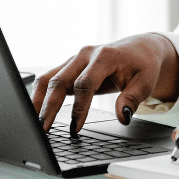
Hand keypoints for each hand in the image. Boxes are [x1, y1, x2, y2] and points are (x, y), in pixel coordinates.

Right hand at [32, 33, 178, 134]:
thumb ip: (133, 99)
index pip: (85, 84)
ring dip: (39, 100)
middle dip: (49, 106)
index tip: (75, 128)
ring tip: (33, 122)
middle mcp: (85, 55)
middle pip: (60, 80)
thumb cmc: (143, 65)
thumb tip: (122, 117)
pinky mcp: (70, 66)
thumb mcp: (146, 82)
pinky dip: (41, 95)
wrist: (140, 49)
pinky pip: (50, 79)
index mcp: (104, 57)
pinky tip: (36, 112)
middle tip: (43, 129)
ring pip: (49, 78)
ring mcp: (75, 59)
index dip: (79, 107)